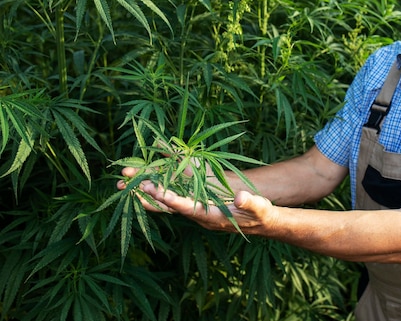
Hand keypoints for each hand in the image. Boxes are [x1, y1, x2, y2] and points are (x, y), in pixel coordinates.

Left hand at [117, 167, 276, 234]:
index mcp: (212, 217)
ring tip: (130, 187)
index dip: (170, 199)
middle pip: (172, 206)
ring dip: (152, 196)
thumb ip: (250, 202)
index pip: (187, 207)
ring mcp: (199, 211)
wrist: (263, 221)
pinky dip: (163, 194)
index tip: (154, 191)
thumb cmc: (261, 214)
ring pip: (171, 204)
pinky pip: (177, 200)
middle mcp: (201, 215)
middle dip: (151, 197)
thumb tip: (241, 197)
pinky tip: (151, 187)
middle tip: (131, 187)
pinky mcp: (200, 206)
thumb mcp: (259, 207)